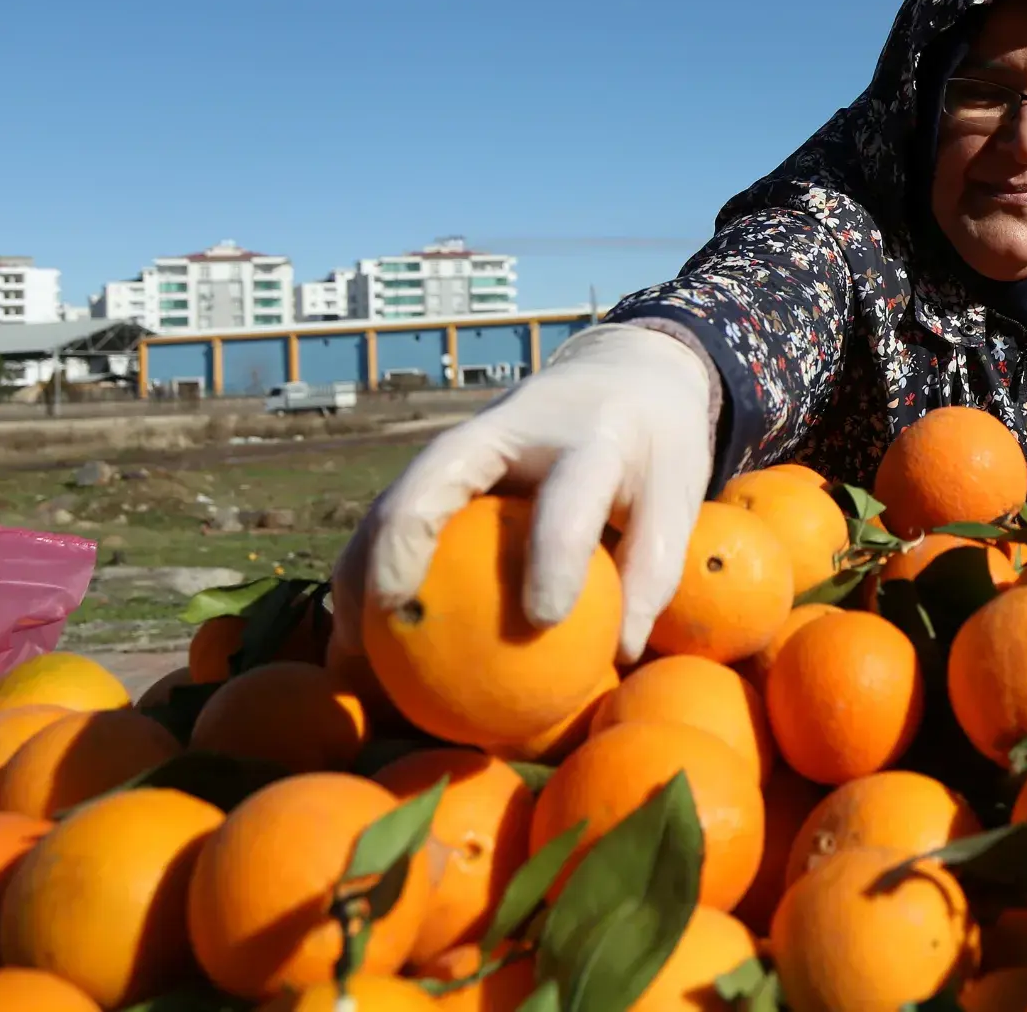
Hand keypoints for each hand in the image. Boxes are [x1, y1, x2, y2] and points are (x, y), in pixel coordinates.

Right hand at [331, 324, 714, 662]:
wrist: (628, 372)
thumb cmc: (657, 448)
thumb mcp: (678, 496)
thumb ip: (654, 570)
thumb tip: (619, 653)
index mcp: (590, 437)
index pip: (566, 498)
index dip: (553, 557)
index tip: (545, 620)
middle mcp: (512, 427)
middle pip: (436, 476)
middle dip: (403, 542)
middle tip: (391, 618)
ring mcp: (468, 439)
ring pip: (397, 497)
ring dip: (360, 567)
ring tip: (349, 647)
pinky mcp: (445, 461)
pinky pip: (396, 516)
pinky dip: (369, 572)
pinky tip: (360, 637)